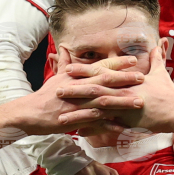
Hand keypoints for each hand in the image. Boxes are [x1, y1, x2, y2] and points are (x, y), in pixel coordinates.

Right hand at [12, 46, 142, 135]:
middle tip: (142, 78)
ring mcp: (78, 104)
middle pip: (105, 82)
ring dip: (122, 102)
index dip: (117, 63)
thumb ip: (64, 63)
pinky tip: (123, 127)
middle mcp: (79, 88)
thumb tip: (63, 47)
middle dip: (124, 79)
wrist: (30, 113)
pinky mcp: (76, 120)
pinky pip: (96, 123)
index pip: (100, 67)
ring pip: (104, 102)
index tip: (133, 60)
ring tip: (139, 102)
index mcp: (76, 77)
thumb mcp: (55, 77)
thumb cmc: (45, 95)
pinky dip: (110, 125)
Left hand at [63, 47, 173, 131]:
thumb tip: (159, 44)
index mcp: (125, 79)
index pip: (100, 72)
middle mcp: (121, 91)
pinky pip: (106, 125)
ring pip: (95, 107)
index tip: (68, 68)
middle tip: (55, 87)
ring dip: (77, 110)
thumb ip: (157, 59)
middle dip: (74, 88)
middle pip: (93, 88)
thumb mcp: (162, 73)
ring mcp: (122, 106)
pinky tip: (78, 131)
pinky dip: (92, 128)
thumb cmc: (170, 92)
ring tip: (60, 113)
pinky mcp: (126, 120)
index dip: (83, 70)